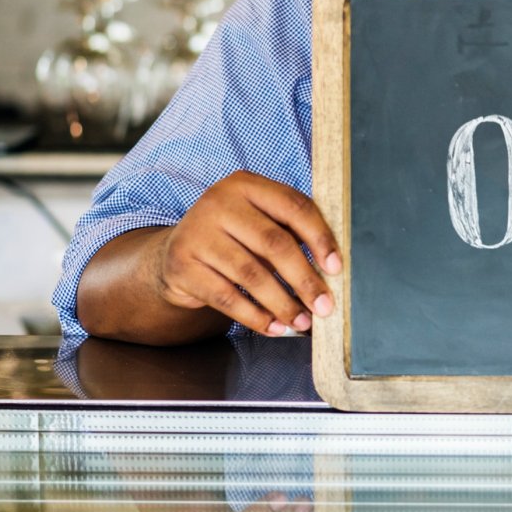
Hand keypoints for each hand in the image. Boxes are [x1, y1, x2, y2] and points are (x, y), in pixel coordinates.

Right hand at [155, 171, 341, 336]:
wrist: (175, 253)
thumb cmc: (234, 238)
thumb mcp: (260, 222)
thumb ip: (292, 233)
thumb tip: (331, 271)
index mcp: (246, 184)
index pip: (294, 206)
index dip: (320, 238)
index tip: (336, 268)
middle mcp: (218, 202)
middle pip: (274, 243)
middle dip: (304, 280)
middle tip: (324, 306)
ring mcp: (197, 233)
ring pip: (251, 275)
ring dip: (283, 304)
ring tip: (302, 322)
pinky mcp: (182, 266)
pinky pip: (227, 297)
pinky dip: (255, 317)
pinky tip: (274, 327)